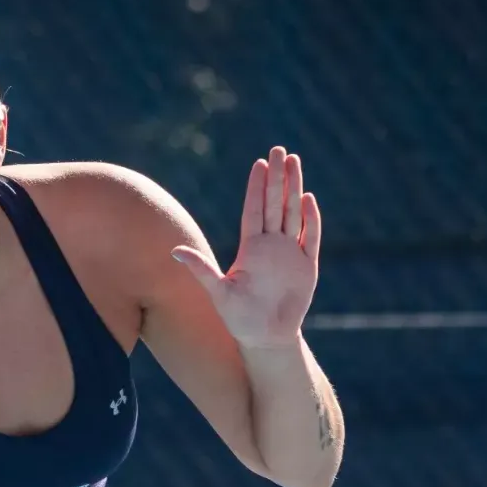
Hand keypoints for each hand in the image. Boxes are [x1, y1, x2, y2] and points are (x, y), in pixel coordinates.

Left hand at [171, 145, 321, 350]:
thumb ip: (200, 269)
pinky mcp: (308, 265)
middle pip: (275, 204)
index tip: (259, 164)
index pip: (254, 210)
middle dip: (277, 177)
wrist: (266, 337)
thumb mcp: (218, 292)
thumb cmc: (239, 317)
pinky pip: (311, 237)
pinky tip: (308, 200)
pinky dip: (311, 220)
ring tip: (295, 162)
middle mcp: (271, 245)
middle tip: (279, 149)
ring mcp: (290, 253)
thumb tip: (174, 250)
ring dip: (294, 189)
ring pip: (293, 213)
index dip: (256, 187)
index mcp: (251, 248)